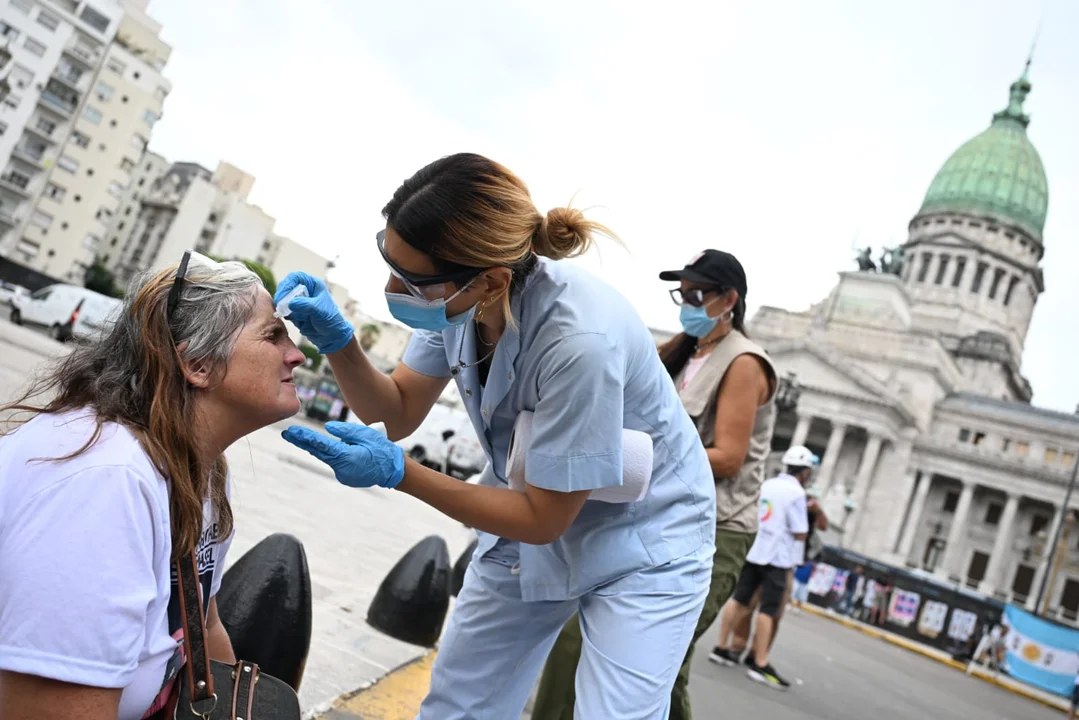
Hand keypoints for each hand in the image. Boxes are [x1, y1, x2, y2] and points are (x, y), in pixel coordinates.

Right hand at [274, 272, 353, 354]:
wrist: (332, 336)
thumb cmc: (331, 319)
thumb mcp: (320, 311)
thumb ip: (305, 305)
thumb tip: (290, 303)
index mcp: (313, 285)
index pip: (296, 277)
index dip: (287, 284)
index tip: (283, 295)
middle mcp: (305, 291)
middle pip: (286, 287)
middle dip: (282, 296)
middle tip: (280, 306)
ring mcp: (299, 302)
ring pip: (283, 299)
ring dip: (283, 307)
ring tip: (291, 315)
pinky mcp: (295, 312)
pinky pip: (284, 311)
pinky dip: (285, 315)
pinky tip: (293, 320)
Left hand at [282, 421, 404, 488]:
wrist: (394, 472)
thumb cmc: (383, 451)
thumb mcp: (368, 435)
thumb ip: (346, 431)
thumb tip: (328, 429)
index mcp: (347, 457)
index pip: (321, 445)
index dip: (305, 438)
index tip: (291, 432)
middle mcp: (342, 469)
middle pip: (319, 452)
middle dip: (304, 442)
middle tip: (288, 434)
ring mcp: (343, 475)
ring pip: (329, 457)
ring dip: (327, 448)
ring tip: (345, 442)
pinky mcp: (346, 477)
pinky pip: (337, 462)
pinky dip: (337, 454)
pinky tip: (352, 451)